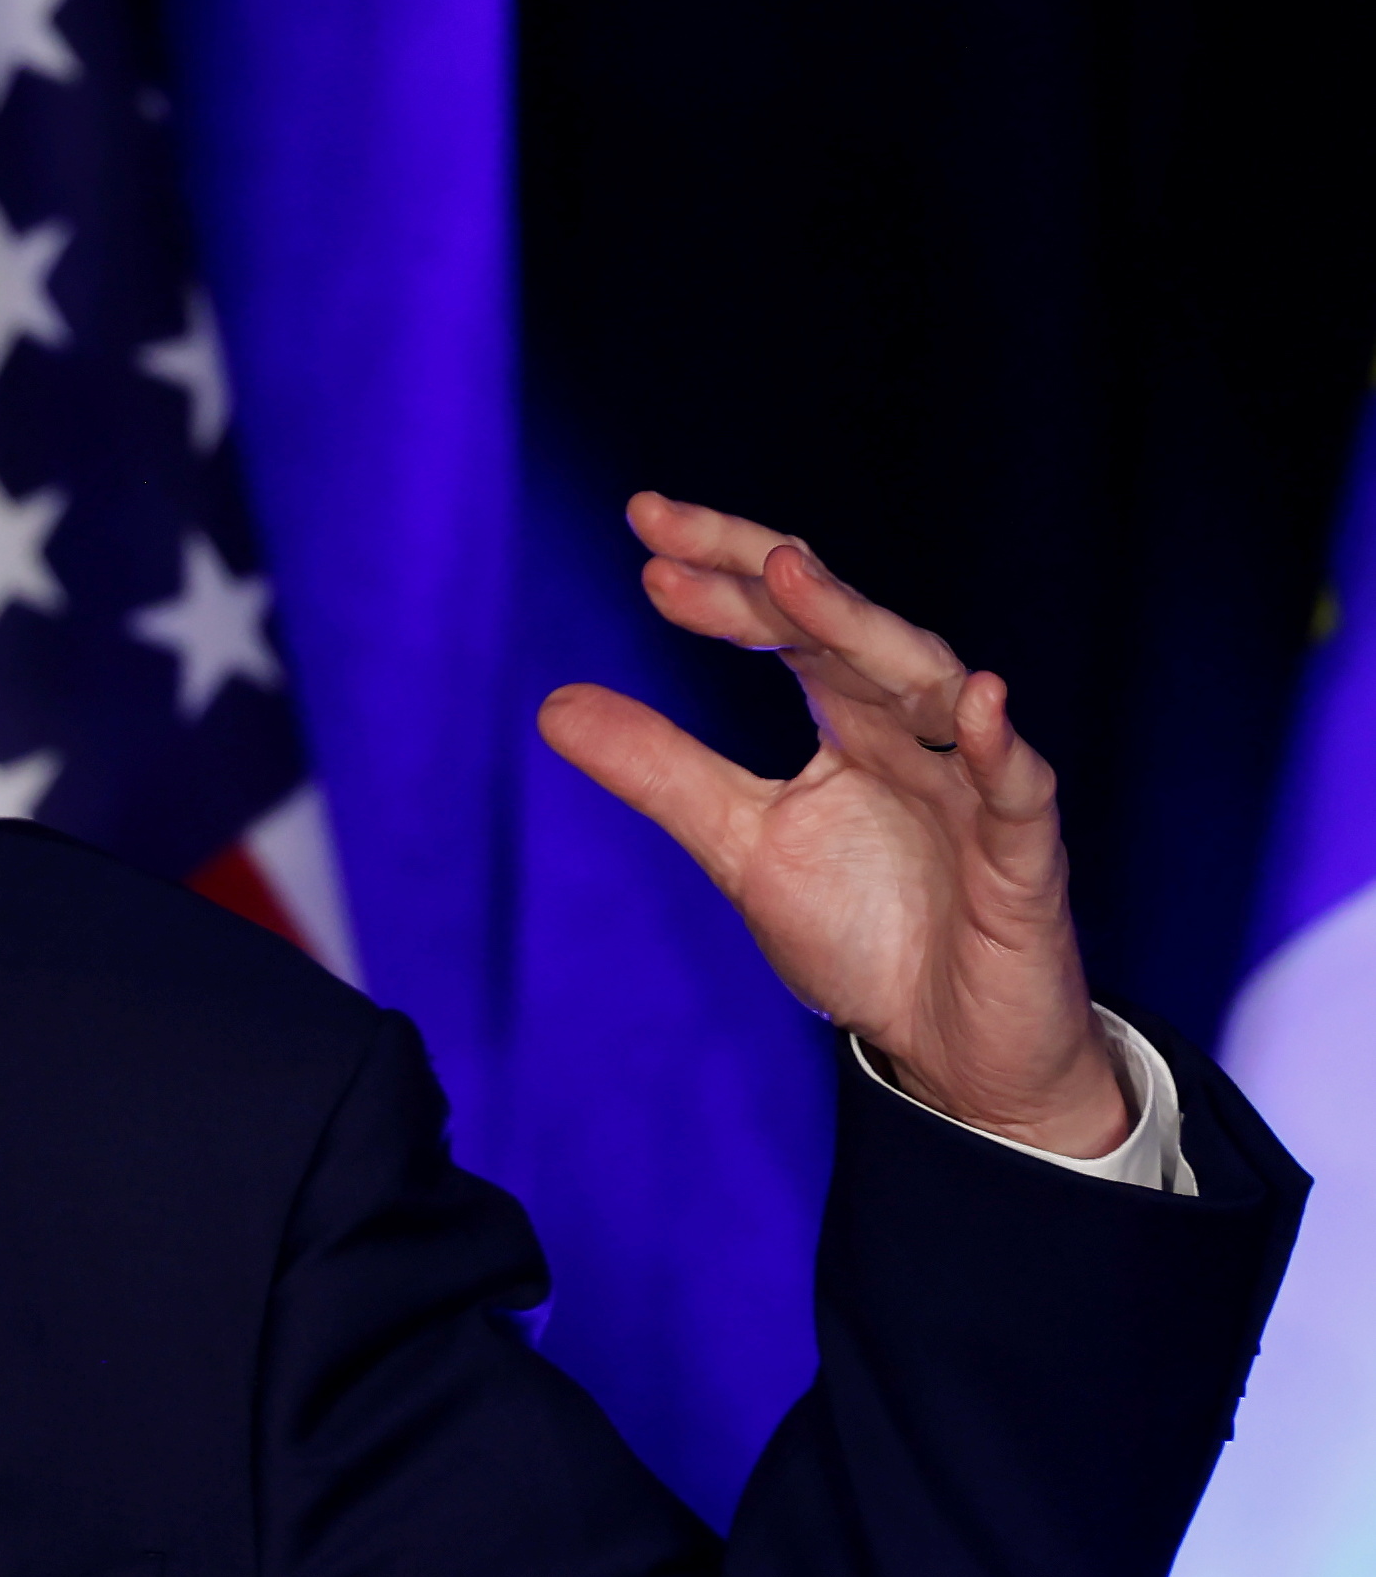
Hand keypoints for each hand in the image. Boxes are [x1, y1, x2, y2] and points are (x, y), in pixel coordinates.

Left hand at [538, 492, 1128, 1156]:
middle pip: (845, 630)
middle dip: (767, 575)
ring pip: (926, 685)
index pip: (786, 628)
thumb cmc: (864, 931)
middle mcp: (913, 735)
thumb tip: (553, 704)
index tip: (642, 534)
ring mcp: (973, 787)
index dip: (719, 583)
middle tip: (678, 531)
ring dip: (858, 627)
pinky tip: (976, 699)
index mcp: (851, 725)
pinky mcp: (1023, 857)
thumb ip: (661, 772)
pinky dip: (997, 744)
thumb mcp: (739, 844)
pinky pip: (1018, 789)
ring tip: (789, 571)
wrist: (950, 1046)